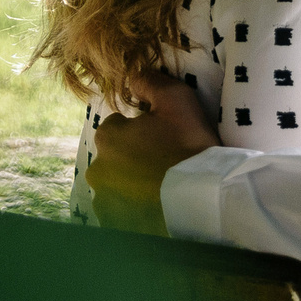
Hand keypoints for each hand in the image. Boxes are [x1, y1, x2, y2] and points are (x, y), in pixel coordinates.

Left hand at [86, 69, 218, 234]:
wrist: (203, 201)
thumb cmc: (189, 146)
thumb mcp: (177, 101)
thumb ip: (150, 82)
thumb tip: (132, 74)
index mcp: (108, 138)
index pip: (118, 127)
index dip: (142, 130)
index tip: (164, 139)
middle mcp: (97, 170)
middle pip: (115, 158)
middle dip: (133, 159)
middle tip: (166, 165)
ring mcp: (104, 202)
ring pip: (117, 187)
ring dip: (133, 186)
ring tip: (163, 190)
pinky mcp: (115, 226)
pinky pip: (122, 213)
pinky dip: (135, 210)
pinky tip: (157, 209)